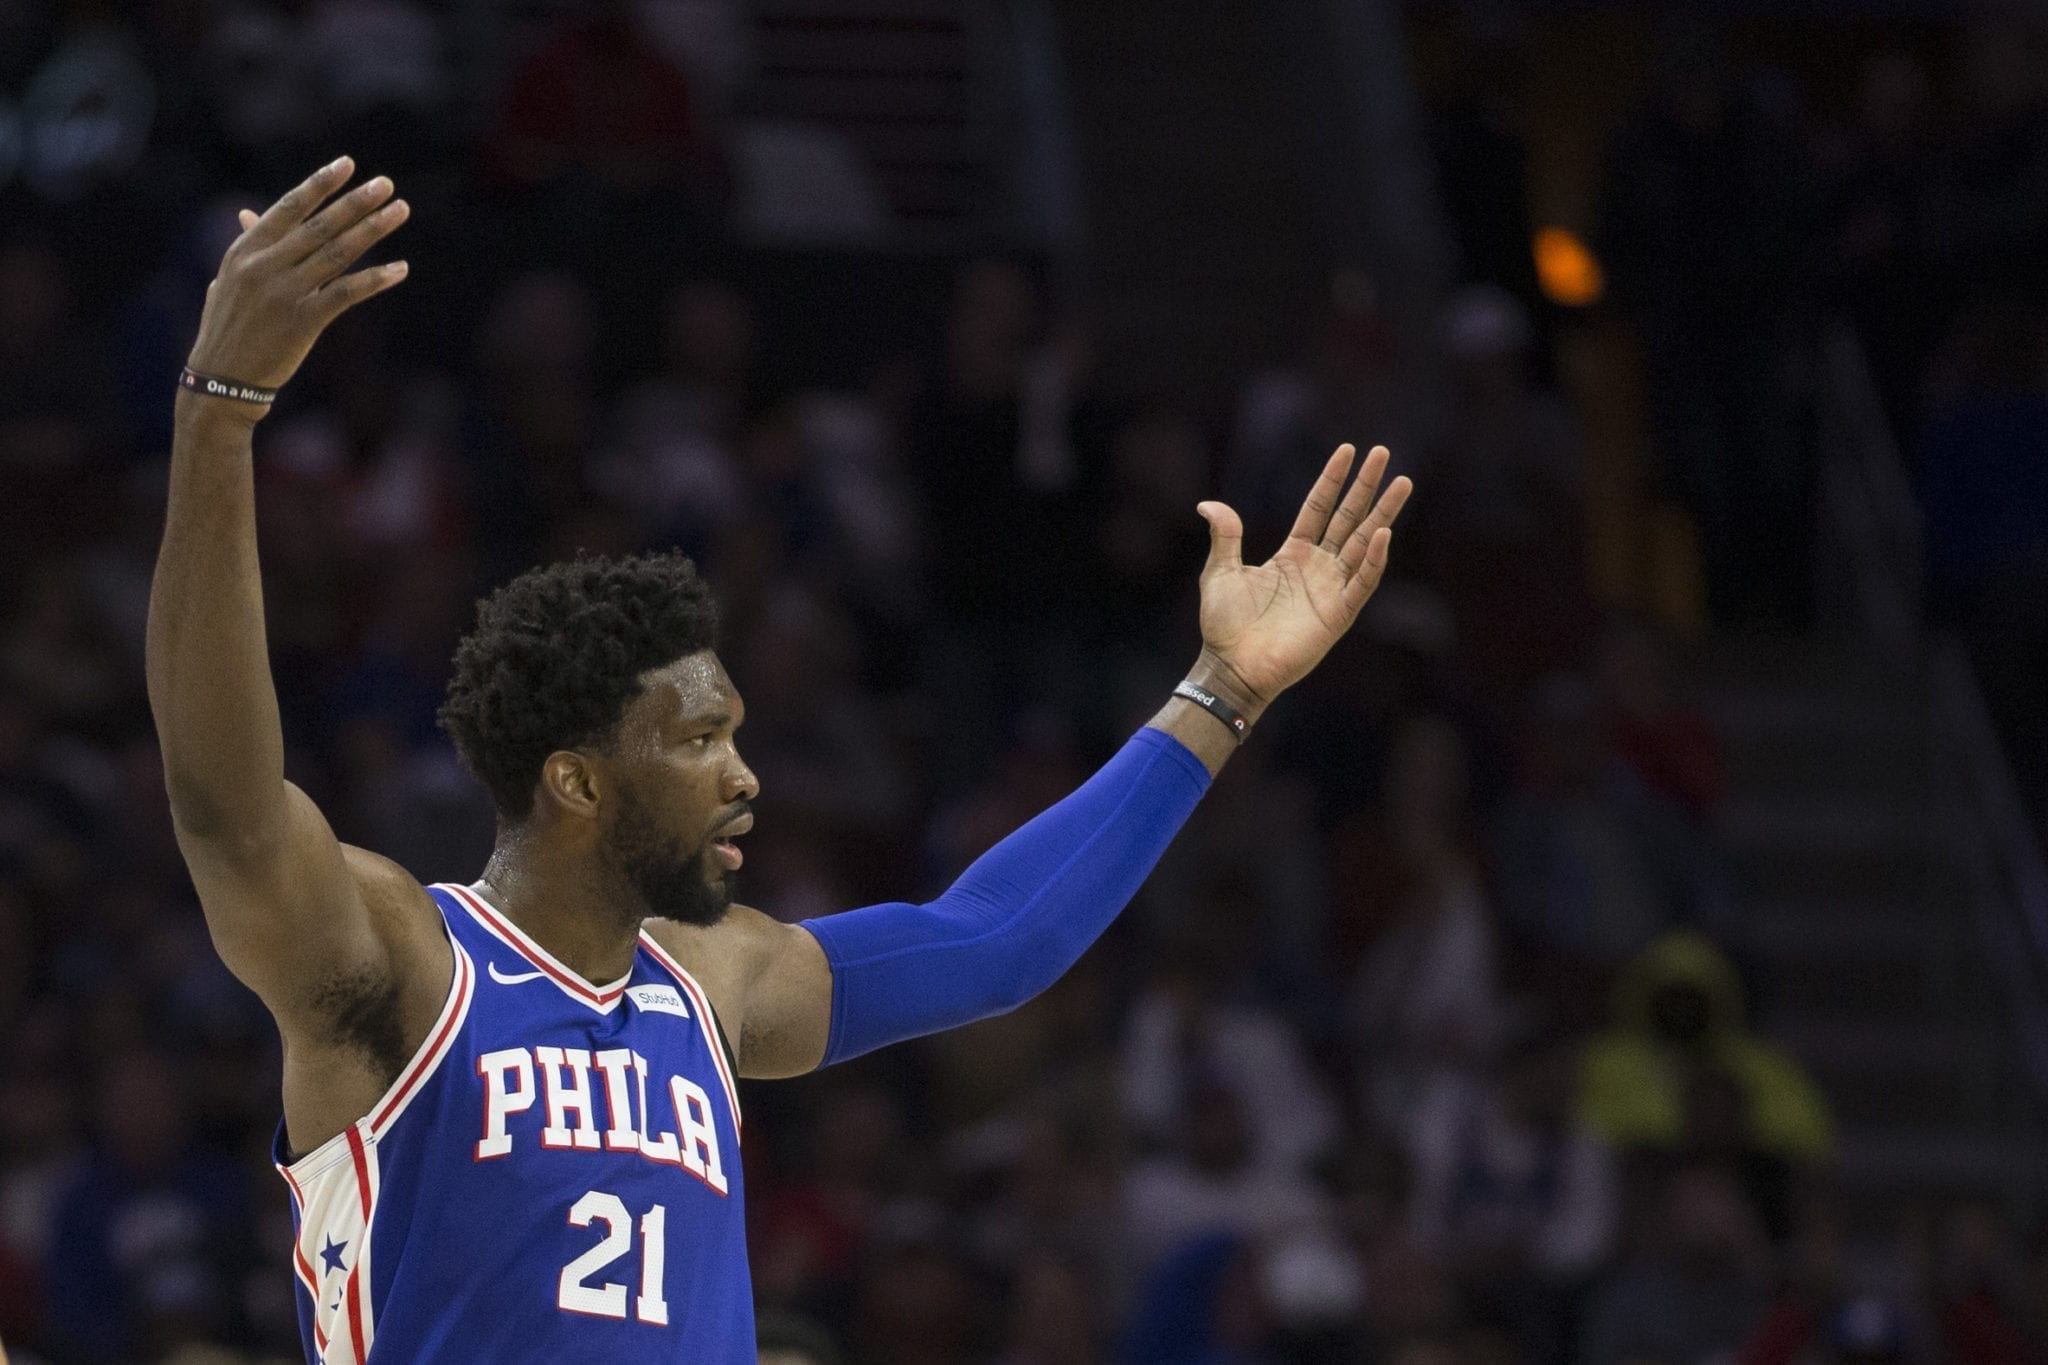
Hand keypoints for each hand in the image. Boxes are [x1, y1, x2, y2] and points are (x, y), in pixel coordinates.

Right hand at [185, 156, 409, 402]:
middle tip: (386, 184)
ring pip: (338, 253)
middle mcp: (265, 266)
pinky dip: (375, 279)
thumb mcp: (229, 279)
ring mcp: (284, 292)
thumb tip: (249, 213)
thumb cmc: (228, 326)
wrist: (221, 378)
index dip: (320, 185)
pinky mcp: (303, 321)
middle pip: (320, 225)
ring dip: (373, 229)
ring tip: (399, 210)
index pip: (289, 207)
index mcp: (245, 250)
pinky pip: (347, 293)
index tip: (346, 164)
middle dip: (356, 202)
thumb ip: (247, 246)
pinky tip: (401, 268)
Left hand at [1192, 443, 1411, 708]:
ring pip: (1365, 543)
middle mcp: (1317, 567)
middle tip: (1384, 453)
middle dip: (1366, 486)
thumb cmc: (1224, 624)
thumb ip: (1225, 536)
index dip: (1332, 480)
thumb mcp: (1220, 572)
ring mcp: (1331, 589)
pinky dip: (1374, 559)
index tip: (1348, 450)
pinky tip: (1384, 533)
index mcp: (1292, 554)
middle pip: (1349, 518)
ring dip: (1383, 513)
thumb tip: (1208, 505)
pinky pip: (1362, 582)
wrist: (1231, 665)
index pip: (1318, 508)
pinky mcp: (1338, 614)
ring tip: (1403, 482)